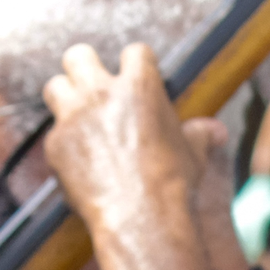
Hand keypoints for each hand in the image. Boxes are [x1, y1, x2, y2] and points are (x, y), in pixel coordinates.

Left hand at [42, 44, 203, 229]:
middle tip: (94, 85)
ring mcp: (73, 117)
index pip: (134, 52)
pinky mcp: (55, 145)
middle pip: (78, 56)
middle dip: (85, 67)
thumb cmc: (171, 184)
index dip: (137, 64)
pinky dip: (65, 144)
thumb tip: (215, 131)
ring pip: (55, 87)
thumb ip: (200, 134)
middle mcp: (101, 94)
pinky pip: (53, 133)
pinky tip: (79, 160)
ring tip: (78, 116)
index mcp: (140, 86)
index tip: (137, 77)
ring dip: (66, 97)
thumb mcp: (193, 153)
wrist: (140, 217)